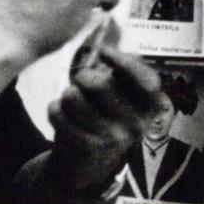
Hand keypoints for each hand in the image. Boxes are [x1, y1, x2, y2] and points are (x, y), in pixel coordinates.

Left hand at [48, 46, 161, 191]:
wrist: (87, 168)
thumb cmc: (104, 118)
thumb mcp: (121, 98)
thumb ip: (120, 70)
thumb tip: (107, 36)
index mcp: (149, 108)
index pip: (148, 82)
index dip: (125, 63)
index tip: (105, 51)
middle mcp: (136, 125)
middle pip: (101, 83)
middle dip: (83, 76)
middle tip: (80, 82)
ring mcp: (112, 139)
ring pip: (74, 96)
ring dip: (66, 94)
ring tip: (72, 103)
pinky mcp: (87, 149)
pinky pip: (58, 112)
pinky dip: (54, 109)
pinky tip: (62, 117)